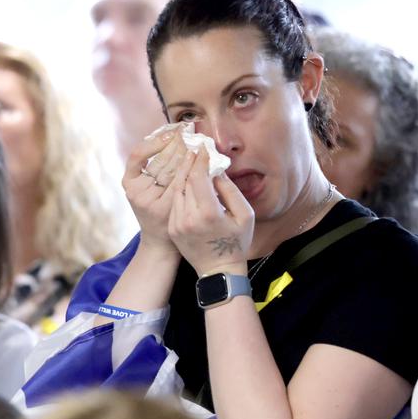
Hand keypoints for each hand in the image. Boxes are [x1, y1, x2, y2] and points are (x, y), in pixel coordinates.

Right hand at [123, 131, 188, 254]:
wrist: (162, 241)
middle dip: (175, 143)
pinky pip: (178, 183)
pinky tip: (199, 162)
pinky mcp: (163, 208)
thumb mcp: (150, 186)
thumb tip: (173, 135)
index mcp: (129, 181)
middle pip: (158, 160)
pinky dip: (189, 171)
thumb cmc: (160, 208)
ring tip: (196, 141)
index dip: (155, 141)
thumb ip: (157, 166)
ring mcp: (148, 200)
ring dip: (184, 153)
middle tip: (189, 129)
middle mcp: (135, 190)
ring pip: (169, 170)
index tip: (171, 131)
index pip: (138, 154)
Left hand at [169, 147, 254, 276]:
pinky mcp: (173, 228)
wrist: (218, 271)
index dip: (201, 160)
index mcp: (209, 213)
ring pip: (178, 190)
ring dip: (184, 176)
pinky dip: (181, 191)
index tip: (204, 148)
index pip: (199, 177)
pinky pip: (175, 203)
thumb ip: (231, 190)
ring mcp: (178, 224)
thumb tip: (217, 169)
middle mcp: (189, 217)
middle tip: (196, 150)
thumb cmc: (236, 243)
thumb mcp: (244, 215)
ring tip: (191, 164)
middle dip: (191, 164)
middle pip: (185, 181)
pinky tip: (188, 184)